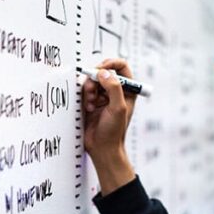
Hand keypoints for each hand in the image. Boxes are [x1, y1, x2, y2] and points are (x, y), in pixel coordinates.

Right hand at [82, 58, 136, 193]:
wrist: (102, 148)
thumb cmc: (114, 132)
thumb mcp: (118, 108)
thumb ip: (113, 88)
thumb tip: (104, 73)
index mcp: (128, 91)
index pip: (121, 68)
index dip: (111, 64)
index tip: (101, 68)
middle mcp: (115, 92)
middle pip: (104, 73)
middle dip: (96, 79)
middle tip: (92, 89)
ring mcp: (103, 97)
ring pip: (93, 82)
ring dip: (89, 90)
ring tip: (91, 103)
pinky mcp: (91, 102)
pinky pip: (85, 91)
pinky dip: (85, 97)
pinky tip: (88, 108)